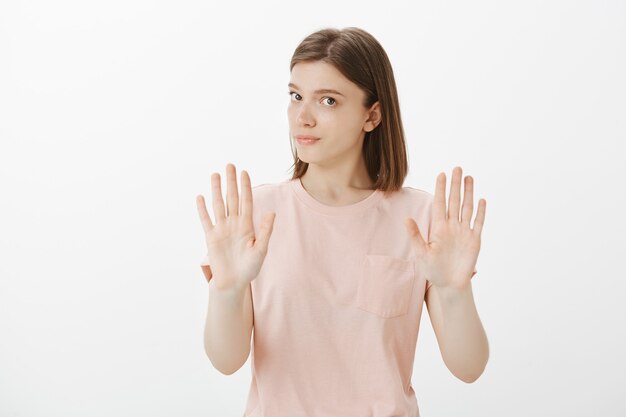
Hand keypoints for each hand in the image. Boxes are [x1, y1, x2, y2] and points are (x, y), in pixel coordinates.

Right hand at [196, 163, 275, 290]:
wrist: (233, 282)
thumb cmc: (249, 268)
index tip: (244, 172)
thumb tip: (271, 213)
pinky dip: (203, 209)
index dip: (245, 187)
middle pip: (232, 198)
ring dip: (217, 190)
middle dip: (231, 182)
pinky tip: (200, 197)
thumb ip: (265, 231)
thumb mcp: (261, 250)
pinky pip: (206, 220)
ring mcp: (221, 229)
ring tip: (215, 175)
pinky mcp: (211, 238)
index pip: (246, 201)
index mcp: (247, 226)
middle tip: (230, 165)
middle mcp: (234, 224)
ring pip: (218, 205)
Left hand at [404, 166, 484, 289]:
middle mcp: (452, 227)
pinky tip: (481, 200)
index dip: (441, 189)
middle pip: (454, 201)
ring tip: (468, 178)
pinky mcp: (474, 240)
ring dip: (468, 193)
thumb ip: (415, 236)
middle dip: (455, 185)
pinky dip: (481, 212)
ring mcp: (464, 232)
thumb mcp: (421, 253)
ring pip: (467, 208)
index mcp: (439, 228)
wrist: (449, 284)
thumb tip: (406, 219)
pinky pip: (478, 223)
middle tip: (457, 168)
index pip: (440, 203)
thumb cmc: (433, 270)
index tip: (441, 174)